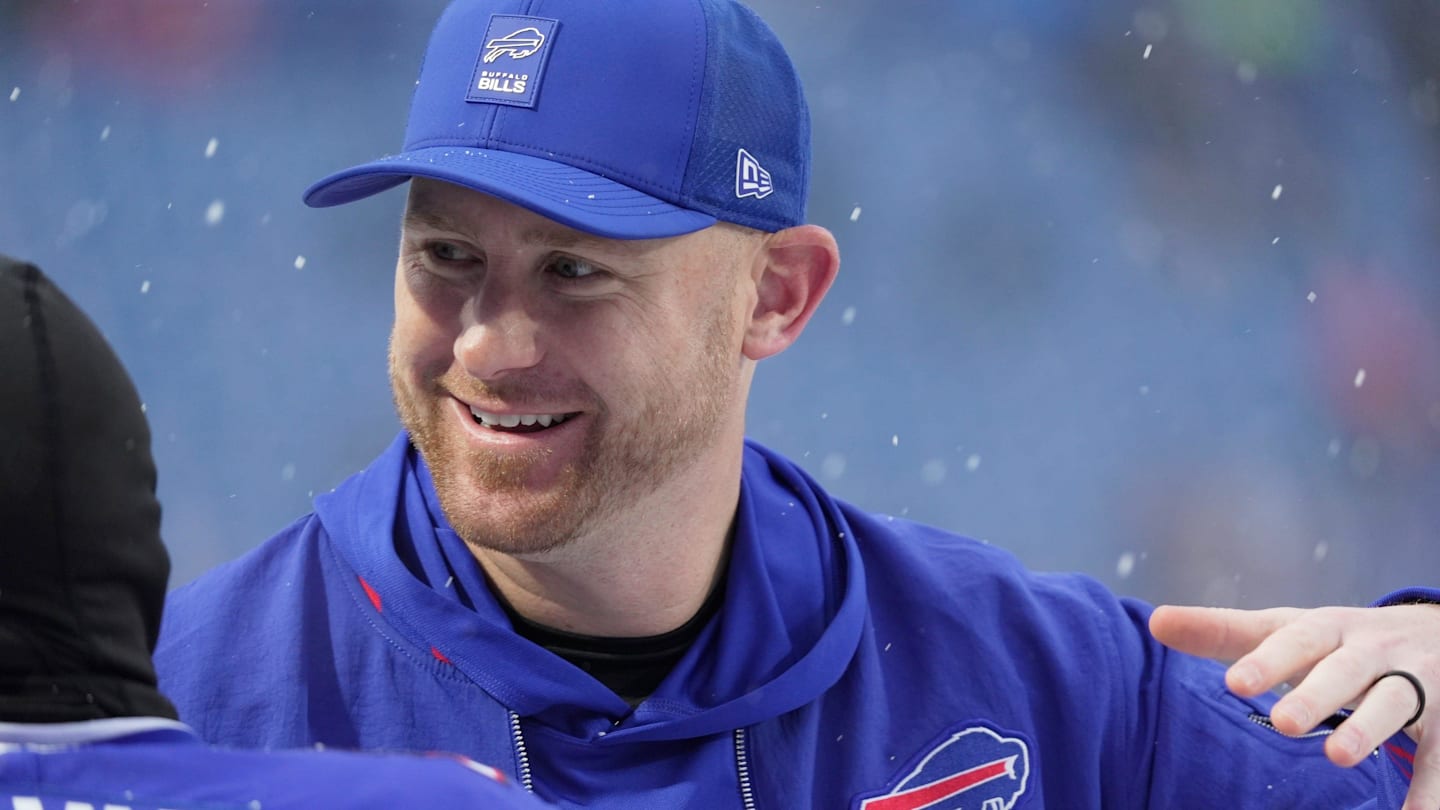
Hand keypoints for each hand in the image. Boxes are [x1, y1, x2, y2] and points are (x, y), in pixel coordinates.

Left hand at [1150, 603, 1437, 809]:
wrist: (1435, 632)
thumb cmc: (1339, 640)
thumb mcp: (1287, 629)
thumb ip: (1225, 631)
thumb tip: (1156, 621)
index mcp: (1329, 629)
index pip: (1295, 638)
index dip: (1266, 658)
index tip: (1233, 683)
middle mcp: (1372, 651)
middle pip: (1346, 669)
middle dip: (1317, 692)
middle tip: (1283, 722)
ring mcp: (1415, 682)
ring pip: (1396, 702)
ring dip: (1369, 728)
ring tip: (1338, 756)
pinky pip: (1439, 756)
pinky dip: (1430, 788)